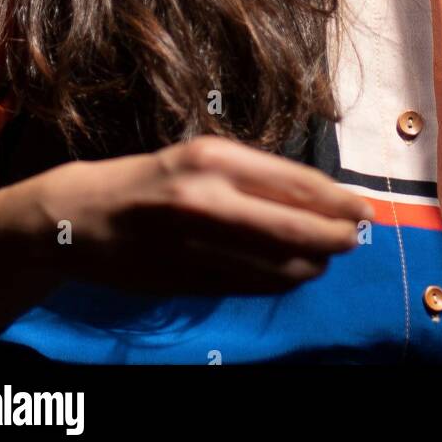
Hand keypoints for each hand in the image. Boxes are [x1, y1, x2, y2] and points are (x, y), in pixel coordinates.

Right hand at [28, 134, 373, 296]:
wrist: (78, 215)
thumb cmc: (148, 179)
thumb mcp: (198, 158)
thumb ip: (252, 177)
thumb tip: (316, 196)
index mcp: (213, 156)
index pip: (294, 182)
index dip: (336, 200)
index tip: (362, 207)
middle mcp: (206, 197)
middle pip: (293, 227)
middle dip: (334, 236)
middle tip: (357, 238)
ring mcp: (194, 243)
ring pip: (275, 263)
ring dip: (311, 263)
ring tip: (327, 258)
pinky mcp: (185, 279)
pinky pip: (248, 285)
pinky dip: (280, 281)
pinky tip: (294, 274)